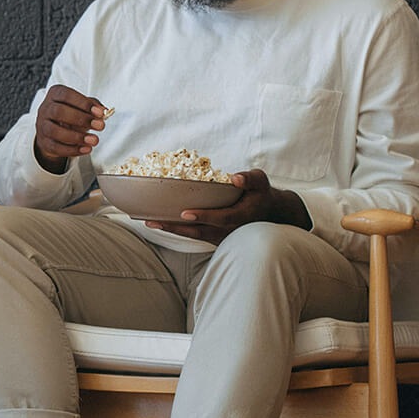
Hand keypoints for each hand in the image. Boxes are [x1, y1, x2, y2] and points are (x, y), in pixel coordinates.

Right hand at [33, 85, 109, 173]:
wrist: (52, 131)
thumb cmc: (69, 115)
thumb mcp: (81, 106)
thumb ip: (93, 106)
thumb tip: (103, 111)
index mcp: (55, 94)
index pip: (66, 95)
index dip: (83, 103)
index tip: (100, 112)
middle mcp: (45, 109)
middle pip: (59, 111)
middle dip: (81, 119)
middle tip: (99, 125)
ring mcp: (42, 126)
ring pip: (54, 131)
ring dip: (76, 136)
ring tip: (94, 140)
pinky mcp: (44, 142)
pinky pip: (55, 147)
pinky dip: (72, 150)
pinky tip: (85, 149)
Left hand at [144, 169, 311, 244]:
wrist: (269, 215)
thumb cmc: (261, 194)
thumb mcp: (261, 182)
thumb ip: (250, 178)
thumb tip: (236, 178)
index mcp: (240, 217)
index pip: (219, 218)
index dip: (202, 216)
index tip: (184, 213)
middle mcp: (228, 231)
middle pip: (197, 231)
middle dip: (174, 227)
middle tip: (152, 221)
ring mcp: (220, 238)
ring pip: (192, 235)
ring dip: (171, 230)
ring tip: (149, 222)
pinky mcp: (215, 239)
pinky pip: (193, 236)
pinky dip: (177, 230)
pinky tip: (160, 223)